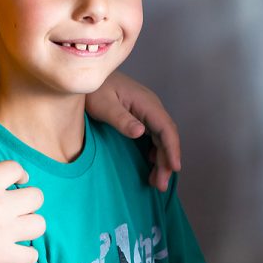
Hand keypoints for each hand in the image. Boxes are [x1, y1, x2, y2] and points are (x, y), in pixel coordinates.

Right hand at [0, 150, 44, 262]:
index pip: (17, 169)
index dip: (19, 174)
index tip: (17, 181)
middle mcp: (0, 204)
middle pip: (37, 197)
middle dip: (29, 201)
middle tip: (18, 207)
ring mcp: (3, 231)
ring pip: (40, 225)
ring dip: (31, 226)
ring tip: (20, 229)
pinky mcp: (0, 256)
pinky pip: (31, 256)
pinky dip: (26, 255)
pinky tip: (15, 252)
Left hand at [86, 71, 180, 191]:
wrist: (86, 77)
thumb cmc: (93, 90)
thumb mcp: (105, 105)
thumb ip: (122, 120)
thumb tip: (141, 133)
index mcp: (147, 103)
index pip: (167, 129)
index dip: (173, 149)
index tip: (175, 168)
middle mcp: (151, 107)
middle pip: (166, 137)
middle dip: (167, 162)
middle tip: (161, 185)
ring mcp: (147, 111)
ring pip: (161, 138)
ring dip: (162, 160)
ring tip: (157, 182)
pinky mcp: (140, 116)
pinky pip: (154, 136)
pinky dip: (155, 152)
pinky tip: (151, 164)